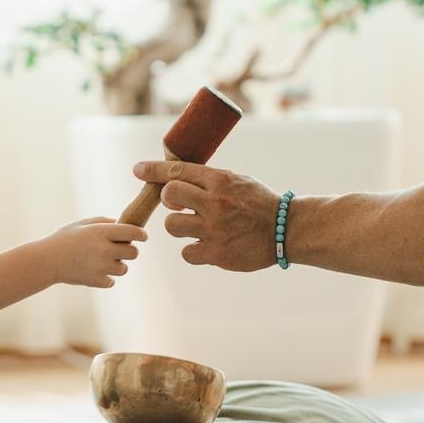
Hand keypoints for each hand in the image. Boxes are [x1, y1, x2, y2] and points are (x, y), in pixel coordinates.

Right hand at [45, 217, 146, 287]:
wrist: (46, 261)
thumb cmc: (64, 239)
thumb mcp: (82, 224)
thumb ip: (104, 222)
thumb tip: (122, 224)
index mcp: (101, 232)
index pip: (133, 232)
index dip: (142, 234)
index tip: (144, 236)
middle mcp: (104, 249)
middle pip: (133, 253)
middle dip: (129, 250)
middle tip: (120, 249)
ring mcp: (101, 267)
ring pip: (124, 268)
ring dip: (118, 265)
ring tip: (103, 261)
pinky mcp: (96, 281)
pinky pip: (112, 280)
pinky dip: (106, 277)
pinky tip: (94, 270)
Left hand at [131, 160, 277, 270]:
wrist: (286, 230)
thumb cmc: (259, 203)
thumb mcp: (237, 181)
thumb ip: (209, 180)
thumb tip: (178, 178)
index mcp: (220, 180)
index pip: (178, 170)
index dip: (153, 170)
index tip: (137, 169)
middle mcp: (215, 202)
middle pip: (169, 196)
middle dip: (169, 200)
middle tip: (180, 205)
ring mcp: (214, 229)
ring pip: (172, 225)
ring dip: (179, 226)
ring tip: (196, 227)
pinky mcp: (217, 253)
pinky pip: (186, 252)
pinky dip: (192, 250)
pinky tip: (206, 246)